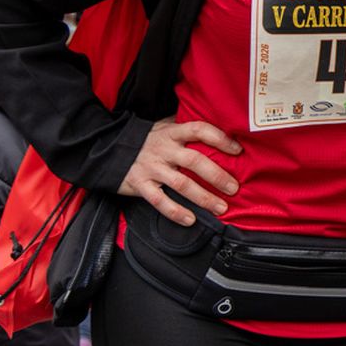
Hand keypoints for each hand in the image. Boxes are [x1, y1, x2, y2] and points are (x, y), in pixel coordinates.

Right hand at [118, 117, 241, 226]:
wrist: (107, 149)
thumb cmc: (145, 139)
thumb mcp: (163, 126)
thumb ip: (185, 126)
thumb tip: (216, 124)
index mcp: (172, 132)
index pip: (200, 130)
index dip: (220, 139)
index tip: (238, 150)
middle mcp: (164, 149)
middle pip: (195, 161)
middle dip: (217, 175)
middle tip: (234, 188)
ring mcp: (152, 168)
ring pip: (181, 184)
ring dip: (203, 197)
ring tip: (221, 208)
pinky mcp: (140, 185)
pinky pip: (160, 201)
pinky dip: (175, 212)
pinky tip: (190, 220)